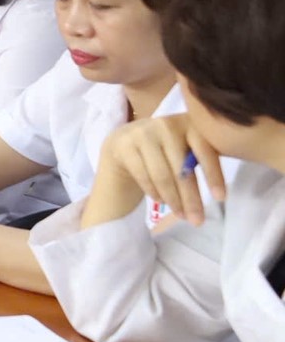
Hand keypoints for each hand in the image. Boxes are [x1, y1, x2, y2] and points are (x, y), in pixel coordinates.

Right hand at [98, 114, 224, 228]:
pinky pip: (144, 177)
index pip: (205, 149)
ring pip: (163, 175)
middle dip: (191, 197)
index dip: (213, 174)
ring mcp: (141, 133)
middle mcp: (164, 123)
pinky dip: (155, 193)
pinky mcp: (123, 145)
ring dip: (174, 200)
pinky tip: (161, 201)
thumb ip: (201, 156)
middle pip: (182, 167)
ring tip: (182, 215)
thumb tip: (222, 187)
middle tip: (198, 221)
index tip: (221, 198)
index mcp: (187, 121)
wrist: (119, 147)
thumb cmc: (162, 153)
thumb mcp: (185, 148)